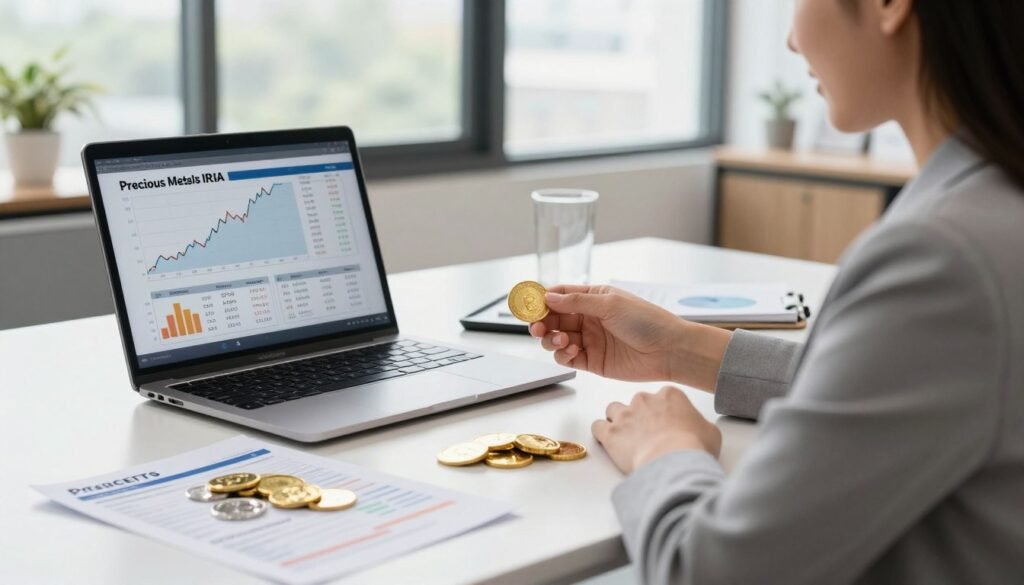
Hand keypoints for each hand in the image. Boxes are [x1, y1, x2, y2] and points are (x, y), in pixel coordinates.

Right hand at [530, 285, 732, 389]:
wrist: (669, 350)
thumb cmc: (648, 321)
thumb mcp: (610, 304)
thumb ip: (576, 302)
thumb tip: (548, 297)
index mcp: (593, 299)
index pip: (560, 296)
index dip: (542, 300)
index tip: (529, 305)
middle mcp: (589, 319)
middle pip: (553, 319)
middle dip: (541, 322)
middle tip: (537, 327)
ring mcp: (589, 340)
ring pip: (556, 339)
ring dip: (550, 339)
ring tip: (559, 340)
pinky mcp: (592, 361)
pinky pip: (567, 357)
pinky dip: (562, 354)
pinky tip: (571, 350)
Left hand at [592, 386, 721, 473]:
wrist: (674, 461)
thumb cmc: (692, 446)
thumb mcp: (710, 432)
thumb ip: (699, 423)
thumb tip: (698, 429)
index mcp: (669, 395)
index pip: (662, 397)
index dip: (663, 412)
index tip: (665, 424)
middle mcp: (644, 400)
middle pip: (637, 403)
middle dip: (640, 416)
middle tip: (649, 435)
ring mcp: (625, 415)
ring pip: (613, 410)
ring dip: (618, 421)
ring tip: (626, 438)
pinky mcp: (611, 433)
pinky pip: (598, 426)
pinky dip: (601, 434)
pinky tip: (608, 442)